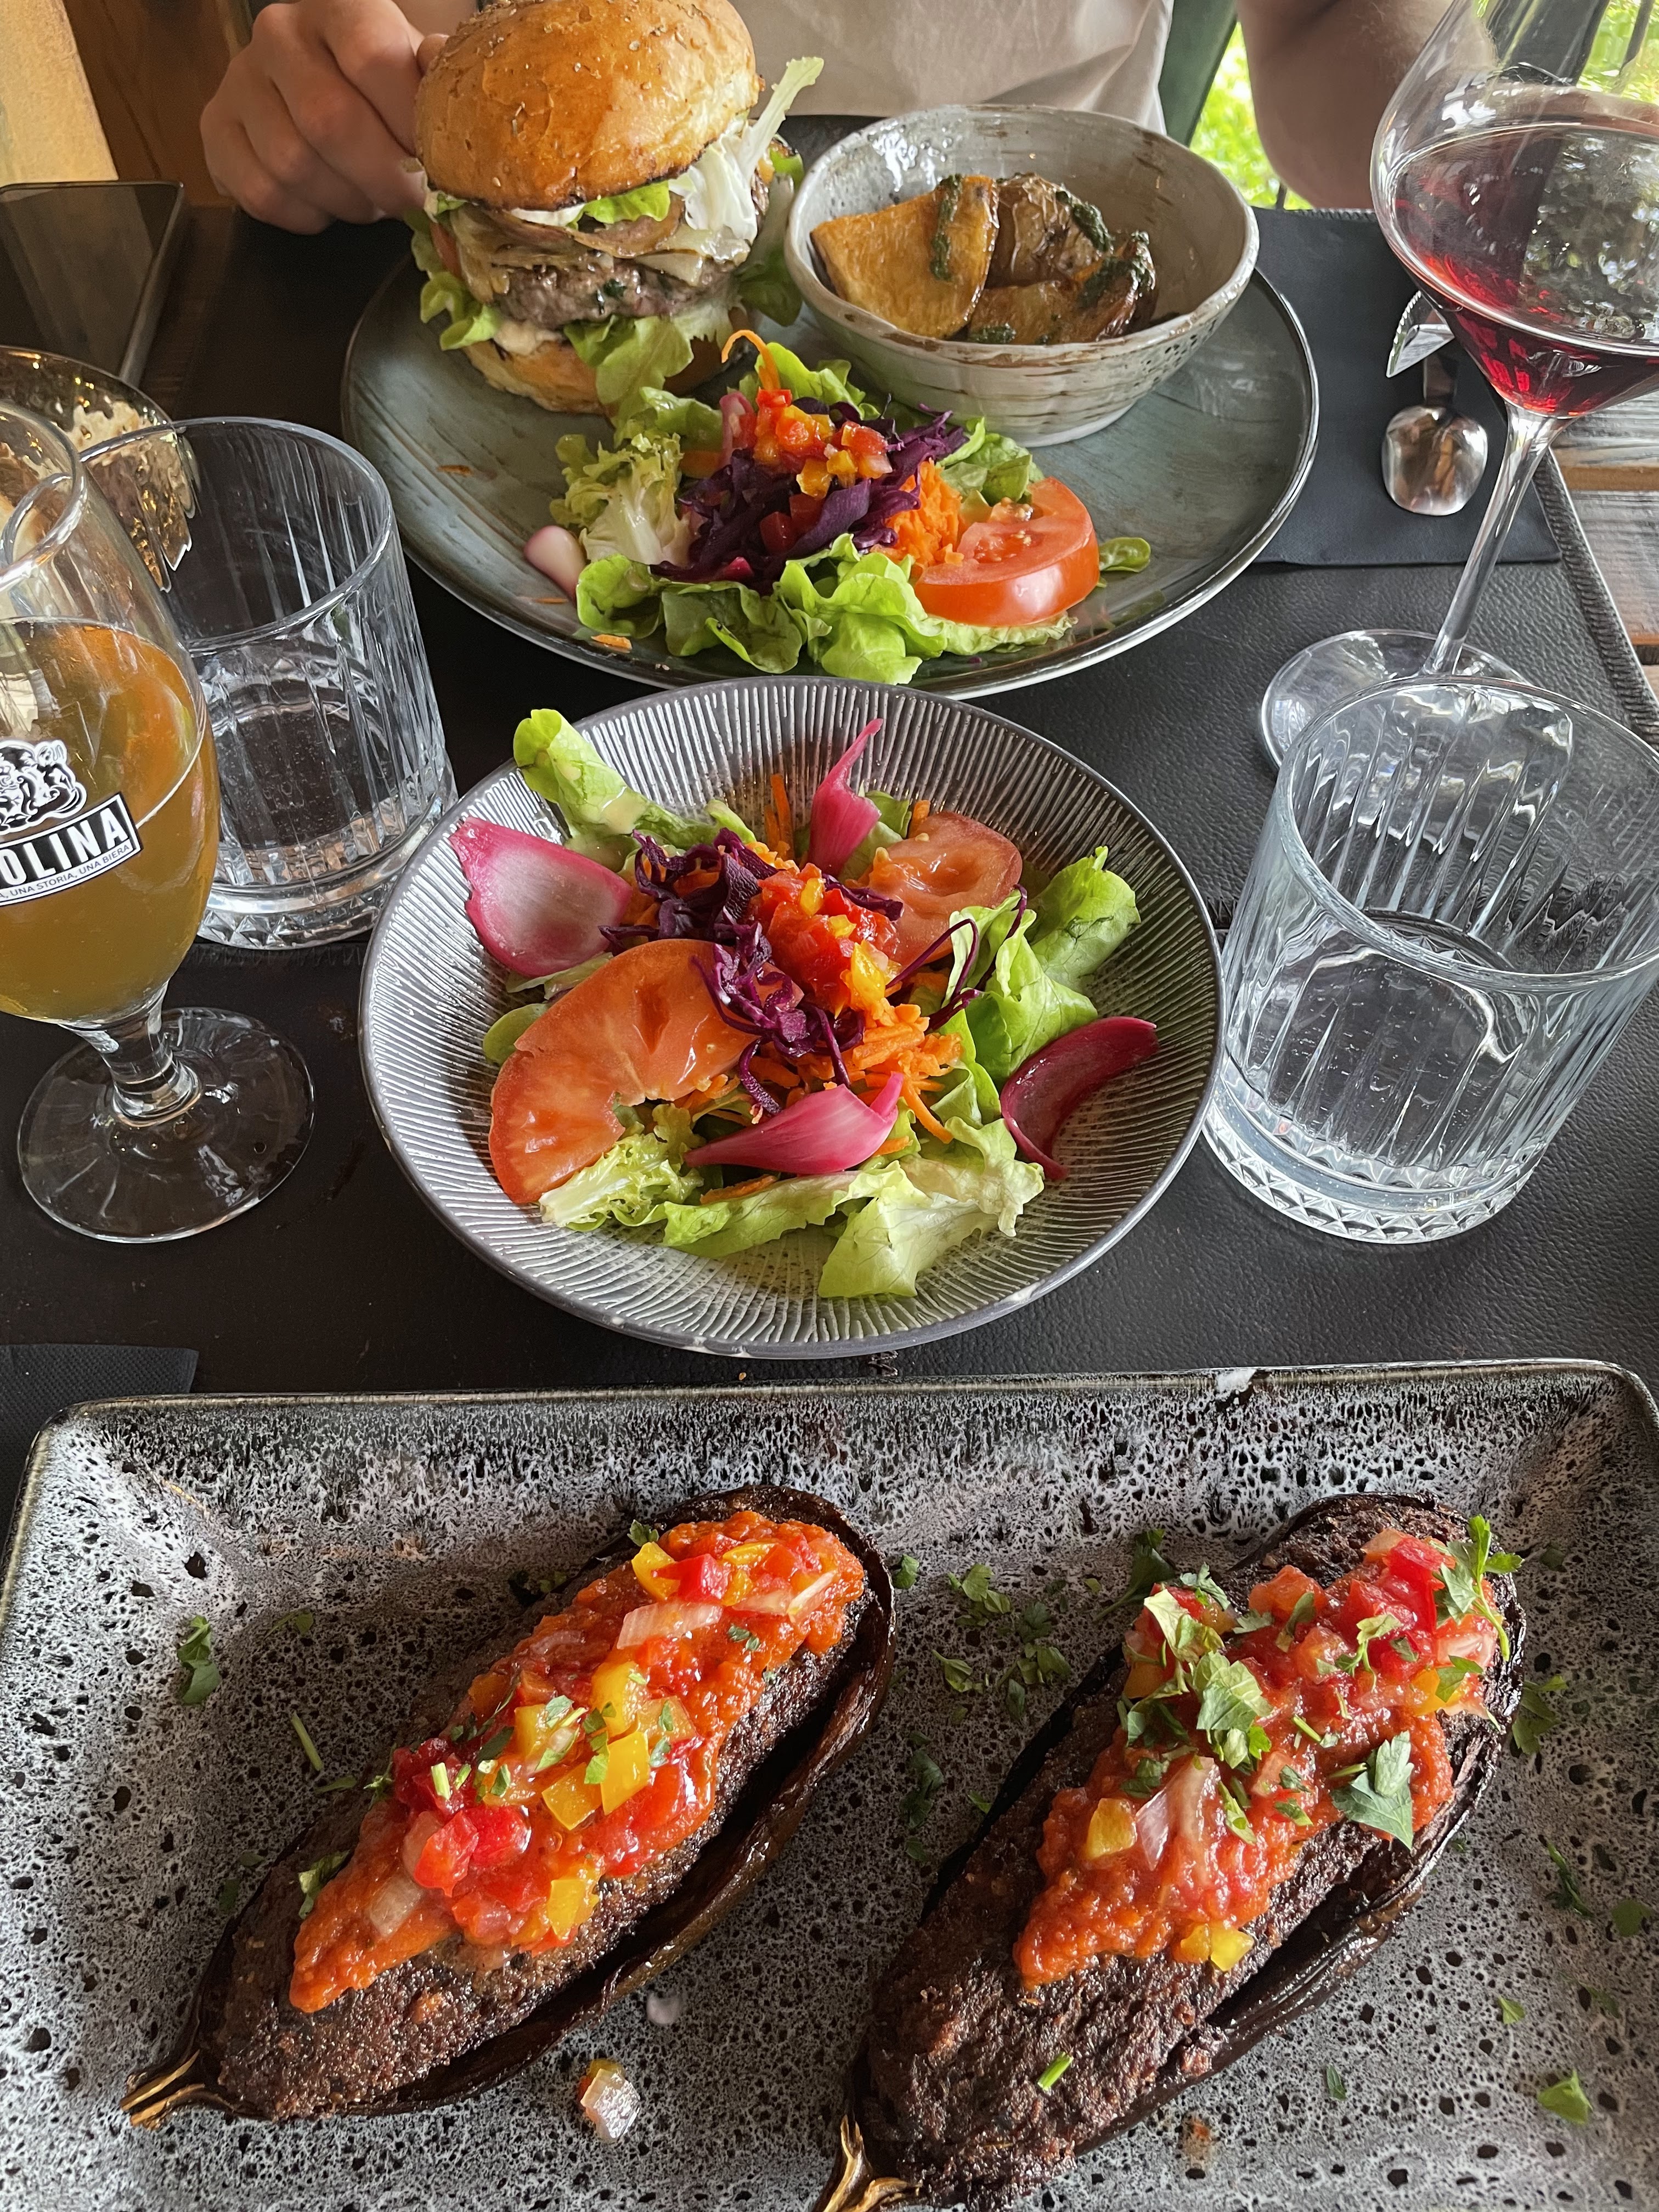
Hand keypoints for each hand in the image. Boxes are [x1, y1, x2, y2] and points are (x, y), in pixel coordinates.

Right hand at [201, 0, 438, 232]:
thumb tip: (461, 94)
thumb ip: (439, 82)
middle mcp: (279, 33)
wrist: (321, 89)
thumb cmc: (383, 89)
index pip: (373, 60)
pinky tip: (329, 205)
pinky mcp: (216, 130)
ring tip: (370, 199)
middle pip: (329, 120)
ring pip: (293, 164)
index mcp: (339, 8)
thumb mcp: (418, 74)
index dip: (409, 124)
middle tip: (411, 202)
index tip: (439, 166)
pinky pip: (263, 194)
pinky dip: (306, 216)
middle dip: (382, 179)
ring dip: (346, 201)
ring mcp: (240, 80)